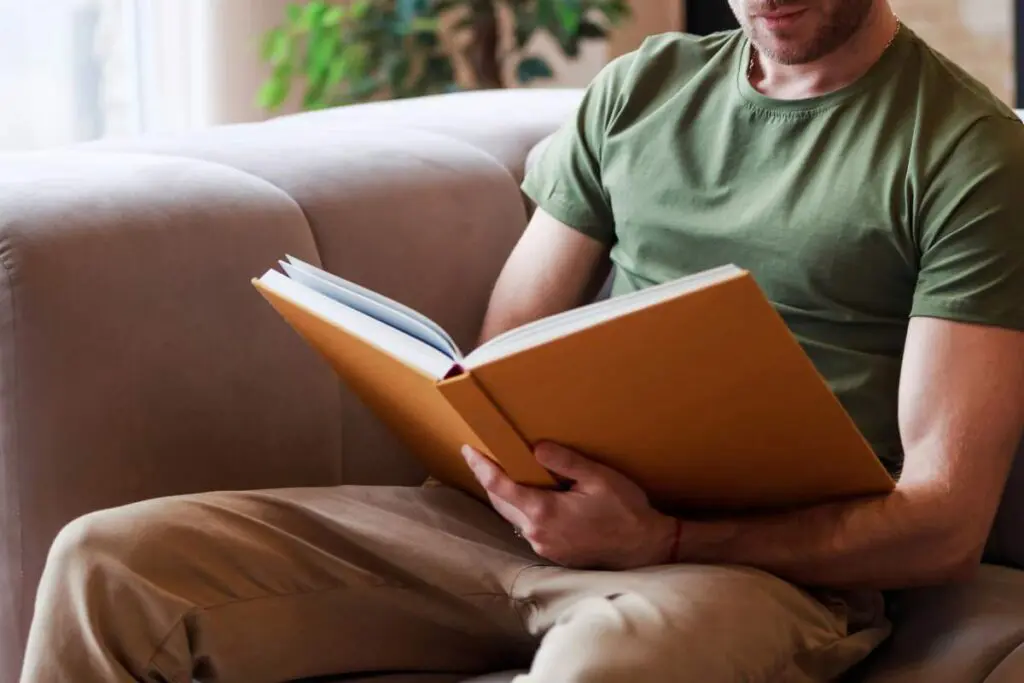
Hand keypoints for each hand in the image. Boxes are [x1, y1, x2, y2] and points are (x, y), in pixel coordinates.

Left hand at [461, 442, 677, 569]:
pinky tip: (528, 496)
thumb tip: (536, 448)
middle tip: (480, 456)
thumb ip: (565, 462)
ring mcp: (543, 546)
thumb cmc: (625, 511)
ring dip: (505, 495)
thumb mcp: (598, 478)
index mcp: (544, 511)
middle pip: (500, 502)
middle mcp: (537, 532)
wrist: (644, 548)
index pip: (500, 486)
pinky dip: (521, 508)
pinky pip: (527, 526)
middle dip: (488, 478)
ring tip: (502, 472)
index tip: (467, 450)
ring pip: (513, 515)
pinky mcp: (552, 553)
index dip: (481, 467)